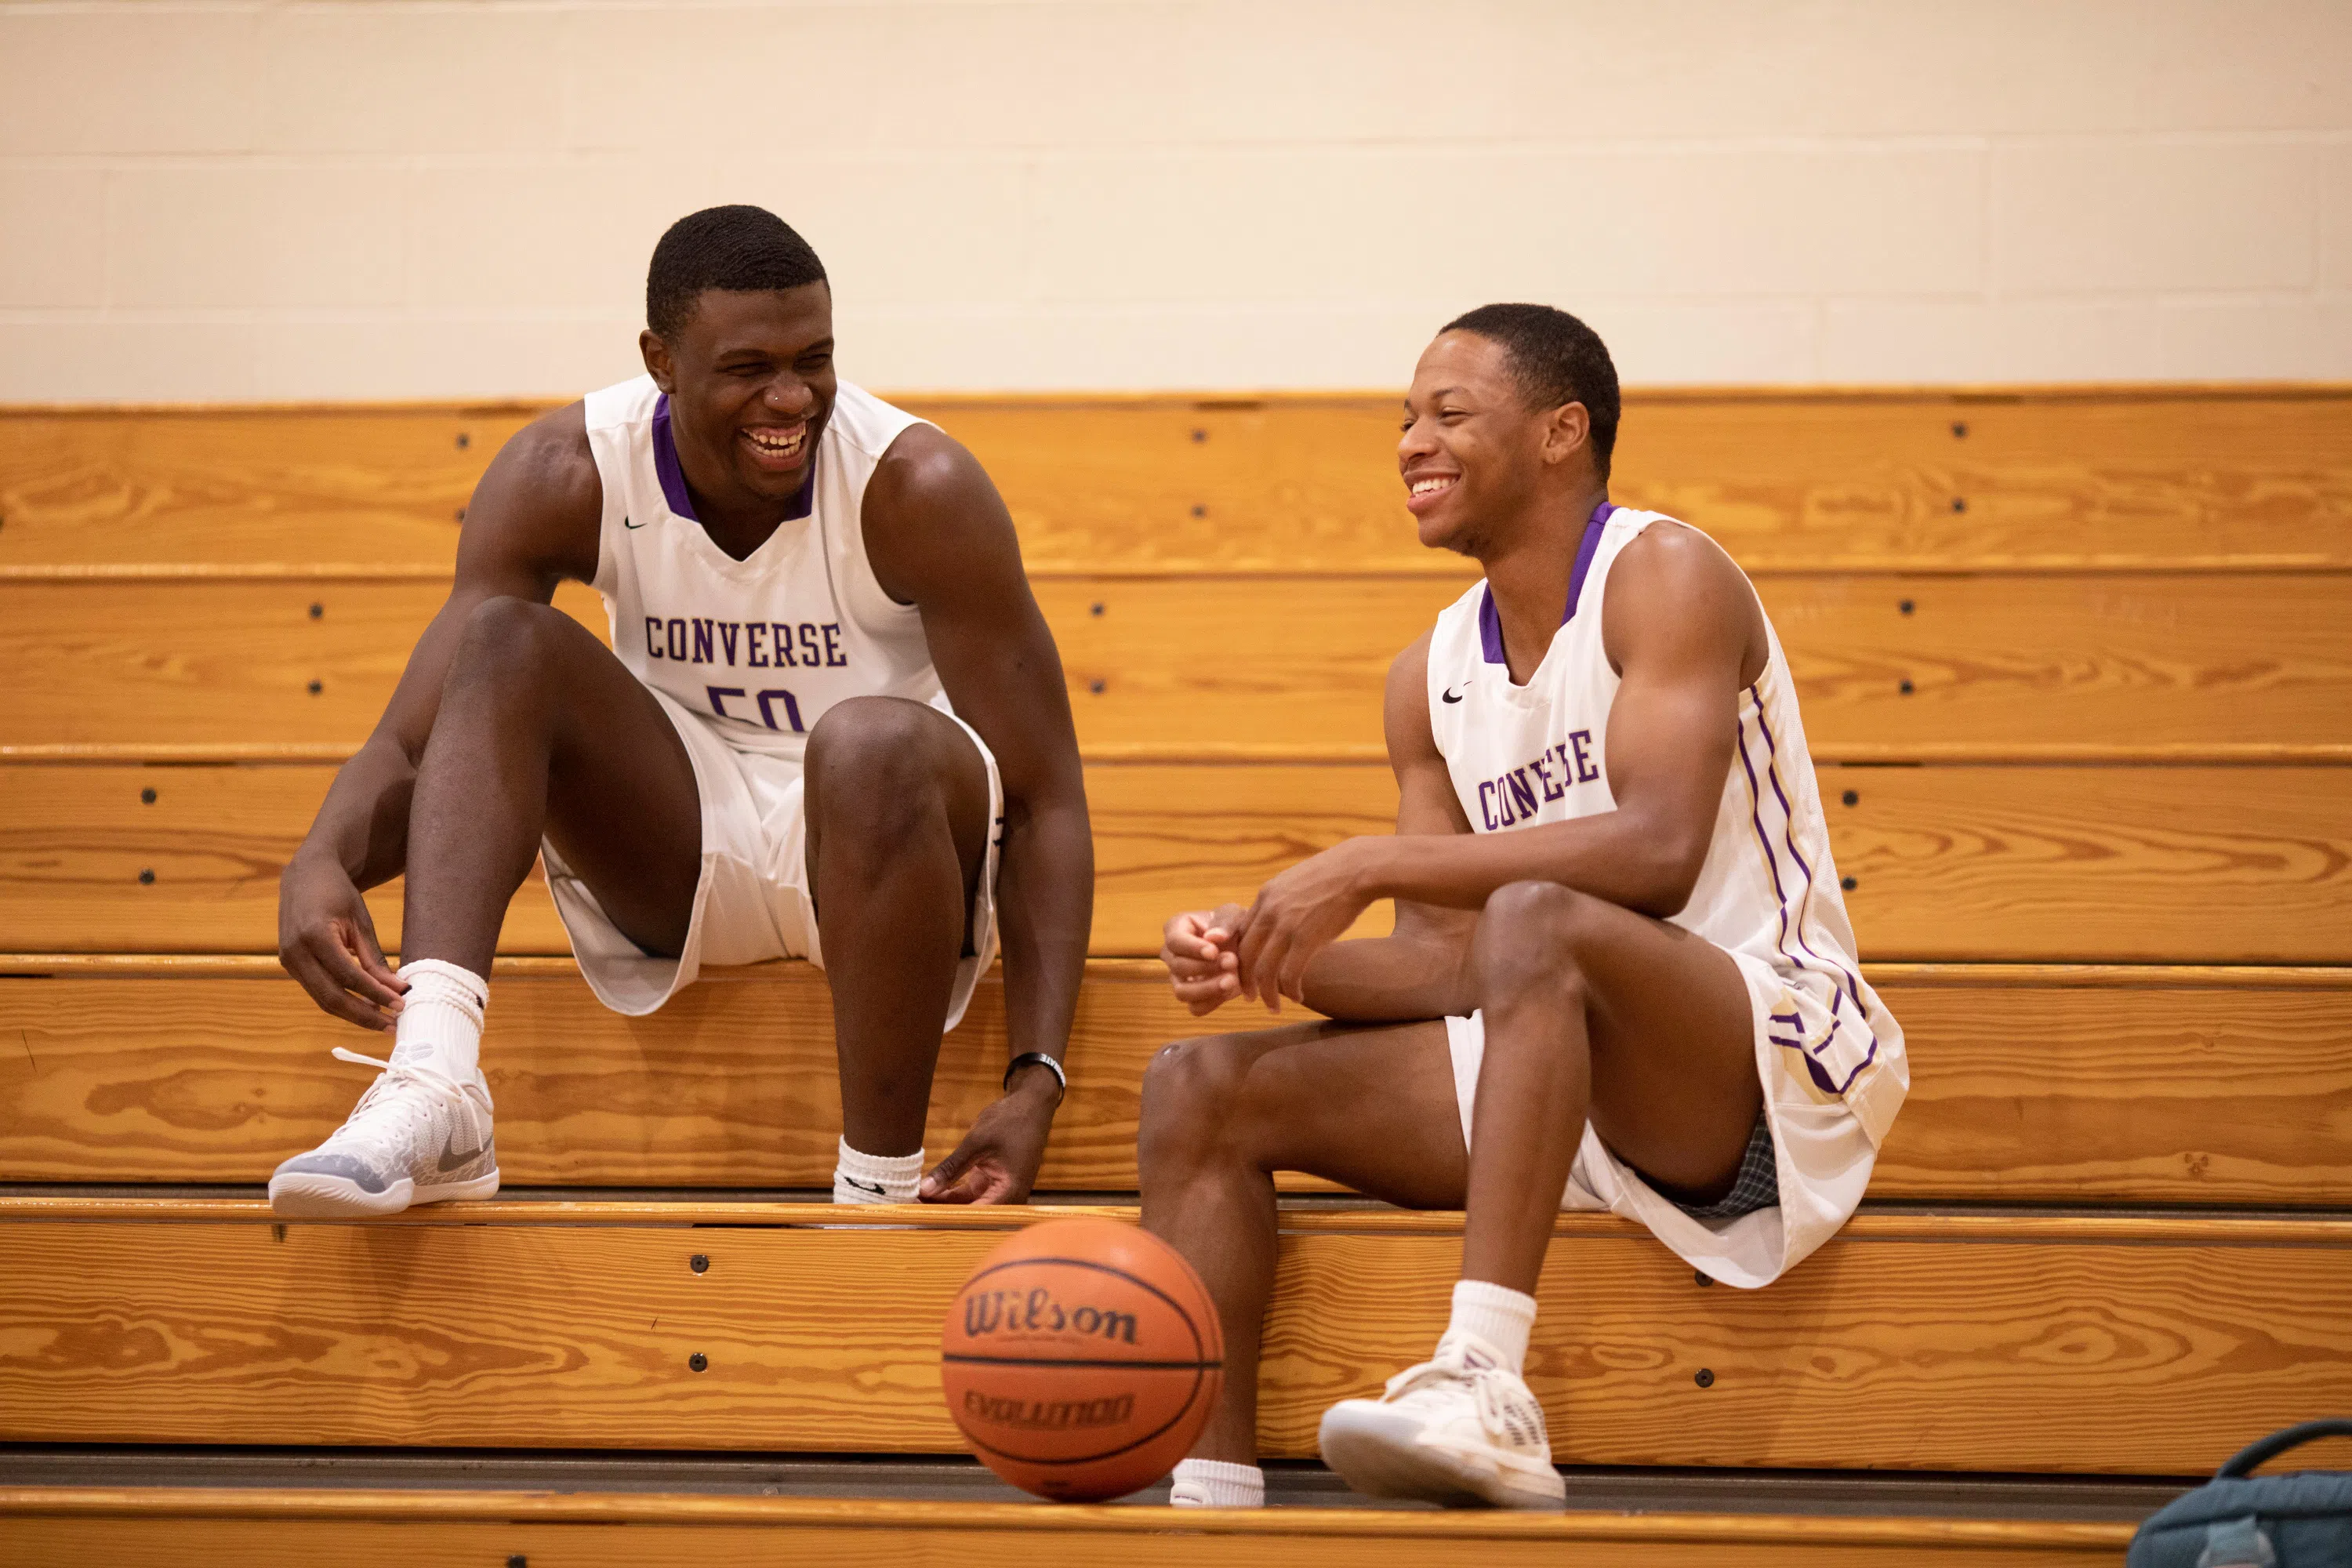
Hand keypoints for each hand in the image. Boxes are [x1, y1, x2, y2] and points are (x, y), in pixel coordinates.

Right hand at [278, 852, 406, 1030]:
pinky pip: (318, 990)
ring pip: (323, 1000)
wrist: (305, 875)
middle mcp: (296, 952)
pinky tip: (366, 1006)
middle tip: (393, 1026)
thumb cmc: (337, 893)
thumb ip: (374, 958)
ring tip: (383, 1022)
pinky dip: (342, 1001)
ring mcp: (289, 961)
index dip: (376, 994)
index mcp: (314, 936)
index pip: (349, 977)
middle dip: (364, 1015)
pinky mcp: (290, 965)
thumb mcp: (361, 921)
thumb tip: (398, 989)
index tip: (401, 1005)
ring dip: (354, 1014)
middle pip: (331, 998)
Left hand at [920, 1067, 1058, 1203]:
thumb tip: (924, 1189)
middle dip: (941, 1212)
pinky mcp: (991, 1183)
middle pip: (970, 1214)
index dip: (946, 1218)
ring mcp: (998, 1191)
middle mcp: (1006, 1198)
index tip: (919, 1216)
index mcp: (1009, 1193)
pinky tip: (928, 1191)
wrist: (1030, 1105)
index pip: (974, 1215)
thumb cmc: (1010, 1121)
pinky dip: (950, 1192)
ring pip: (967, 1205)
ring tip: (913, 1201)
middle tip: (910, 1209)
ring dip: (943, 1203)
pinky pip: (968, 1194)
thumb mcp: (977, 1143)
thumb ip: (951, 1167)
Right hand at [1160, 903, 1250, 1015]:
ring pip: (1182, 992)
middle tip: (1232, 961)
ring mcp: (1179, 978)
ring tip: (1232, 981)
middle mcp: (1172, 955)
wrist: (1244, 944)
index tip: (1214, 951)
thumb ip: (1225, 921)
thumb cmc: (1233, 924)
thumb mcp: (1234, 914)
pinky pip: (1195, 1008)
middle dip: (1206, 967)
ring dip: (1207, 989)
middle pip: (1178, 967)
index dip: (1193, 948)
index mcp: (1176, 929)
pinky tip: (1231, 991)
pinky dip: (1213, 1002)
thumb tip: (1213, 937)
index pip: (1175, 941)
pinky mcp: (1193, 997)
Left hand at [1239, 838, 1379, 1010]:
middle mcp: (1268, 911)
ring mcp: (1285, 925)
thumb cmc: (1334, 876)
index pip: (1241, 935)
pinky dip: (1290, 991)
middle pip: (1245, 955)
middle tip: (1250, 997)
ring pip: (1263, 970)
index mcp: (1264, 896)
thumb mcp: (1296, 883)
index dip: (1239, 959)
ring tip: (1273, 1007)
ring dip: (1266, 994)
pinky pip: (1289, 974)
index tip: (1245, 974)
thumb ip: (1282, 902)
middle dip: (1245, 981)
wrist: (1359, 868)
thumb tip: (1279, 921)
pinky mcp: (1306, 938)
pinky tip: (1298, 997)